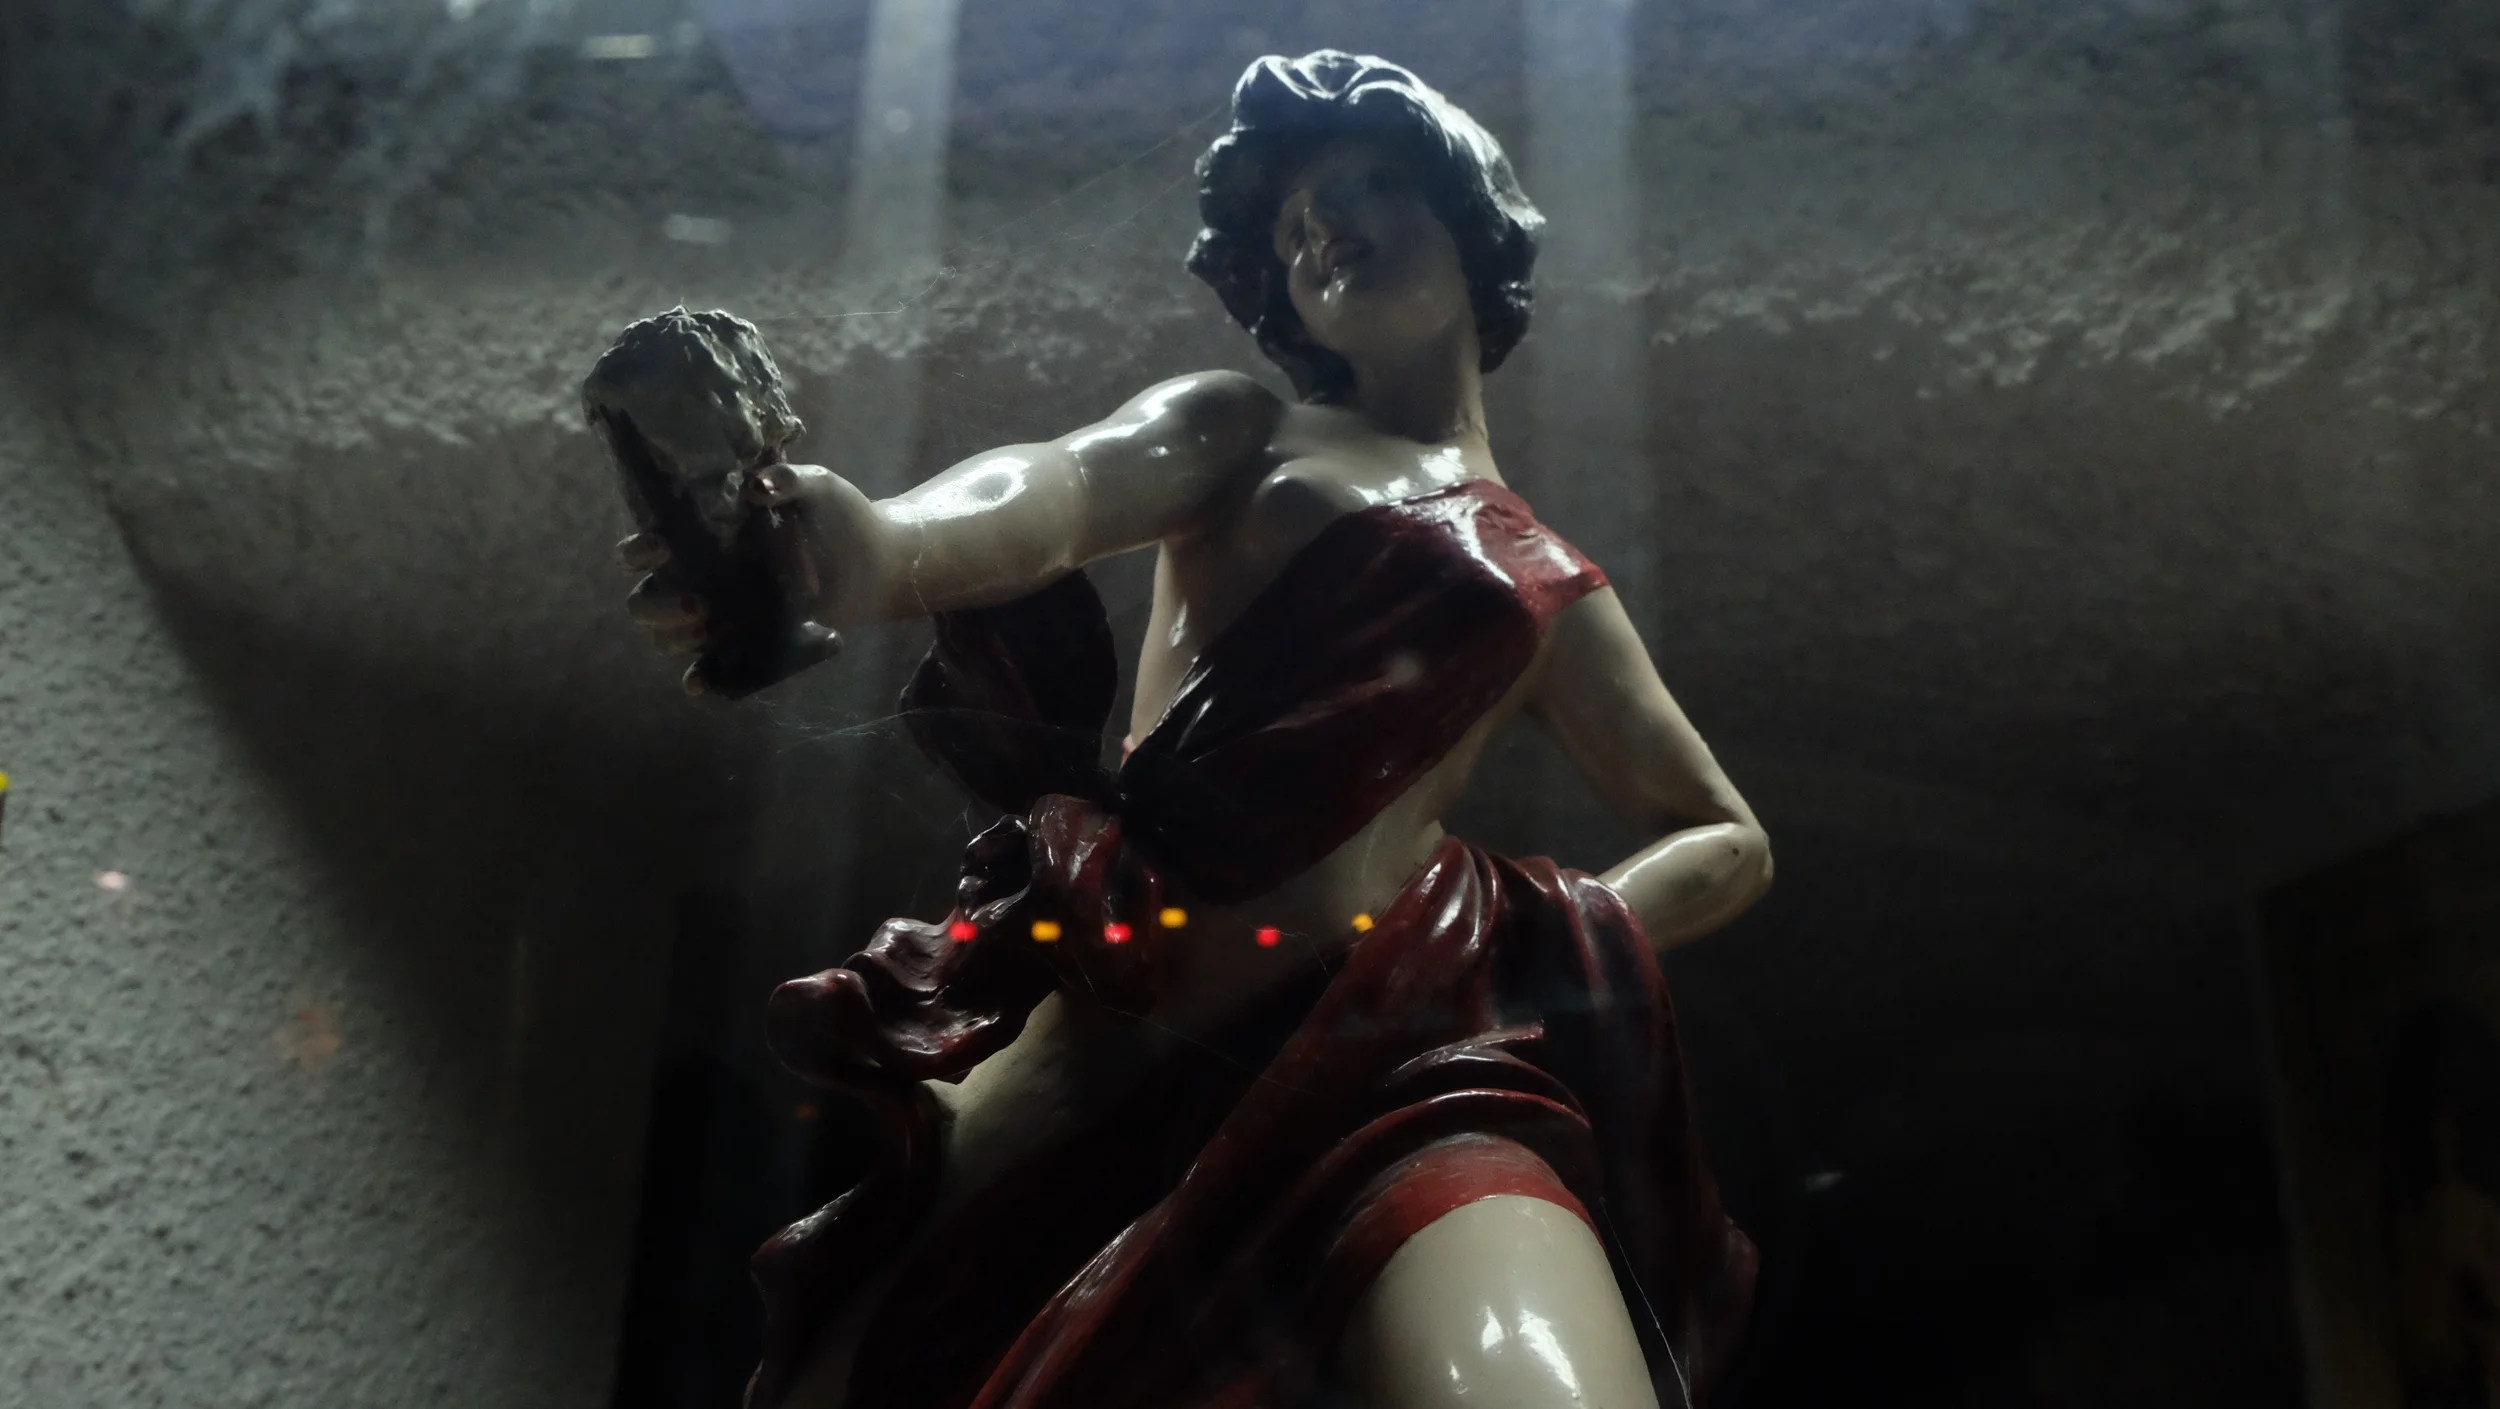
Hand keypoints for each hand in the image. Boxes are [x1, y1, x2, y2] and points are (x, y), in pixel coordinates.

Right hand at [614, 461, 874, 695]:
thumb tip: (757, 486)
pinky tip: (698, 684)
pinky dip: (700, 678)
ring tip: (708, 624)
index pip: (649, 546)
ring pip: (668, 636)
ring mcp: (721, 615)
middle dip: (657, 604)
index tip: (660, 546)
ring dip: (675, 636)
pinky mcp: (747, 644)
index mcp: (704, 535)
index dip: (639, 549)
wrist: (878, 560)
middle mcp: (701, 577)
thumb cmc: (840, 516)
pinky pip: (710, 667)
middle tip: (696, 602)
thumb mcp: (817, 488)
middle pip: (645, 600)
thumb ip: (788, 479)